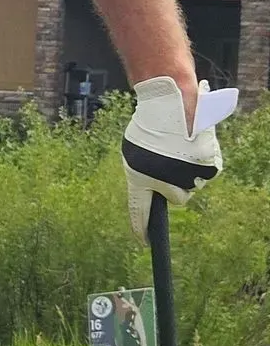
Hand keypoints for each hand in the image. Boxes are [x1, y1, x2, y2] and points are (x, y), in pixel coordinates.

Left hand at [122, 75, 226, 240]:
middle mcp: (166, 183)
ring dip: (188, 171)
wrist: (171, 103)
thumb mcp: (136, 152)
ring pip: (194, 183)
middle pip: (178, 198)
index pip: (140, 213)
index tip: (144, 243)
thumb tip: (158, 189)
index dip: (142, 230)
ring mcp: (189, 176)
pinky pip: (206, 172)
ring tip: (180, 148)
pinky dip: (201, 162)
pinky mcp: (209, 166)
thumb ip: (145, 174)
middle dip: (175, 186)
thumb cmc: (150, 125)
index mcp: (140, 180)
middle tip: (170, 163)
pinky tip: (193, 146)